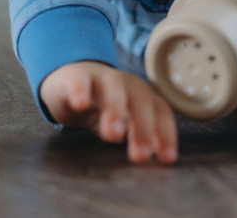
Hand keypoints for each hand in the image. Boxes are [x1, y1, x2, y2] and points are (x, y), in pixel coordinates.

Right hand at [39, 61, 178, 163]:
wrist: (70, 81)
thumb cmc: (103, 108)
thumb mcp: (123, 124)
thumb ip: (137, 137)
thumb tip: (151, 158)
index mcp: (143, 96)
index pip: (161, 112)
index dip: (166, 134)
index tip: (167, 159)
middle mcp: (126, 85)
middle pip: (141, 101)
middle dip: (143, 128)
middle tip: (141, 156)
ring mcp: (101, 79)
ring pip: (113, 90)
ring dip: (115, 111)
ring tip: (113, 135)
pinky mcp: (75, 77)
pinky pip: (79, 81)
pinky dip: (80, 91)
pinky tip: (80, 104)